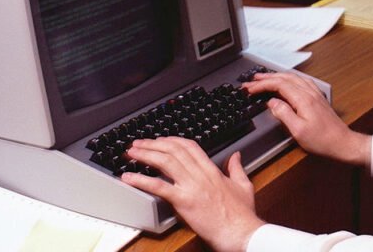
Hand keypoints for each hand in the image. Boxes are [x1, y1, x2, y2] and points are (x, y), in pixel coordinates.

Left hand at [120, 137, 262, 251]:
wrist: (240, 232)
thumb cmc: (242, 215)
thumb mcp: (243, 186)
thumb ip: (237, 168)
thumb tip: (236, 156)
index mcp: (212, 171)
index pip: (190, 147)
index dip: (173, 140)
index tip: (161, 140)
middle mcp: (200, 175)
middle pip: (174, 150)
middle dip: (154, 144)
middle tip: (139, 144)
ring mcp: (191, 187)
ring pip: (165, 163)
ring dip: (145, 155)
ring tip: (131, 153)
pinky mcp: (184, 202)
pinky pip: (159, 187)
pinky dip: (141, 180)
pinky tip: (129, 178)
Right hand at [243, 72, 371, 166]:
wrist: (343, 143)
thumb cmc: (323, 140)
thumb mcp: (298, 131)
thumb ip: (283, 114)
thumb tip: (271, 103)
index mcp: (303, 99)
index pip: (279, 85)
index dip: (262, 85)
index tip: (250, 88)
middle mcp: (309, 93)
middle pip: (285, 78)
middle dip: (266, 78)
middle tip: (251, 81)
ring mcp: (315, 94)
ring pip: (293, 77)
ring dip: (277, 76)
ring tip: (264, 78)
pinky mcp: (317, 97)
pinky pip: (300, 81)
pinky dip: (288, 78)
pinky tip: (286, 81)